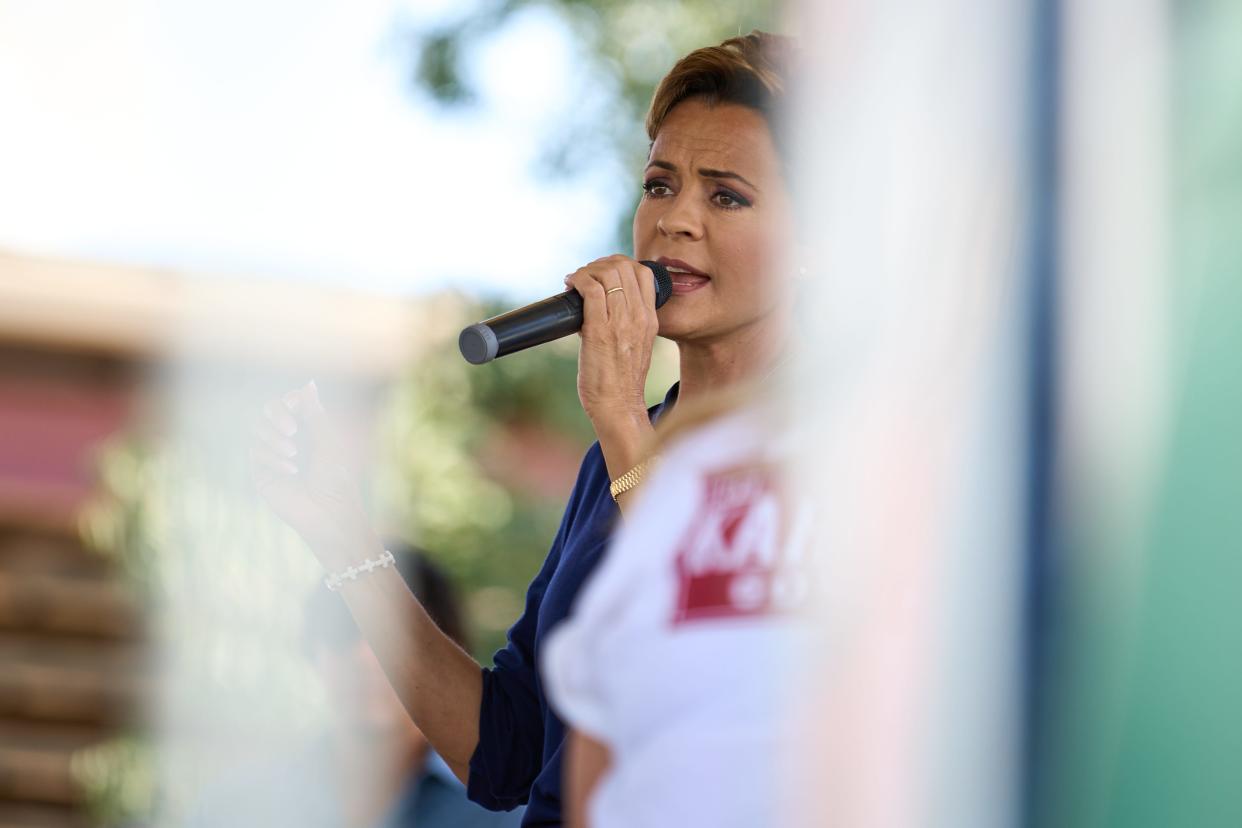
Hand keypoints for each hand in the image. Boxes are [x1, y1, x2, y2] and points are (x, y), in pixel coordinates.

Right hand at [250, 381, 377, 567]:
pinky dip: (274, 458)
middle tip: (292, 429)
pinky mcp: (261, 472)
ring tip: (295, 456)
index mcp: (305, 428)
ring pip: (258, 430)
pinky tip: (291, 471)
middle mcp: (286, 438)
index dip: (287, 401)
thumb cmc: (334, 476)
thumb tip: (308, 382)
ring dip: (275, 439)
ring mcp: (272, 454)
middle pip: (267, 411)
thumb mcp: (326, 439)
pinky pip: (256, 452)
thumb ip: (313, 411)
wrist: (328, 510)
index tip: (296, 406)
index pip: (286, 402)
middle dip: (277, 415)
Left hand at [564, 255, 659, 428]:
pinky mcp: (599, 330)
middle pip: (623, 266)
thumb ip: (626, 323)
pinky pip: (590, 289)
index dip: (618, 264)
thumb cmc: (621, 381)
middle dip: (598, 265)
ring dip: (586, 271)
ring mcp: (620, 322)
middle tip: (584, 277)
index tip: (601, 275)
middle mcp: (639, 316)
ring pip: (607, 273)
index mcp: (650, 319)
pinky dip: (577, 280)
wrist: (619, 406)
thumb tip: (598, 304)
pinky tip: (569, 287)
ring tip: (575, 282)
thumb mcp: (636, 345)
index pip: (642, 272)